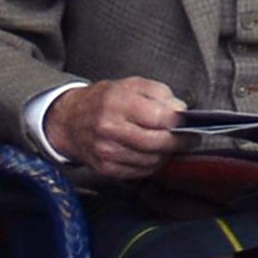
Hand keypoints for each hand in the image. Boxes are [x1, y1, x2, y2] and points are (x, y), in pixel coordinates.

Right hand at [46, 77, 186, 178]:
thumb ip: (161, 93)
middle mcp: (109, 128)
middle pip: (158, 142)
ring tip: (167, 144)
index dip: (179, 122)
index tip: (187, 122)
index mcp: (118, 103)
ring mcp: (106, 151)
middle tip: (187, 138)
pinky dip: (151, 164)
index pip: (161, 118)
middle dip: (178, 142)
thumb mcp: (132, 85)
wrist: (70, 120)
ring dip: (165, 154)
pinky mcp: (105, 168)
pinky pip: (140, 172)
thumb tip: (180, 110)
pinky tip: (151, 153)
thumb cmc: (104, 101)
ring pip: (152, 160)